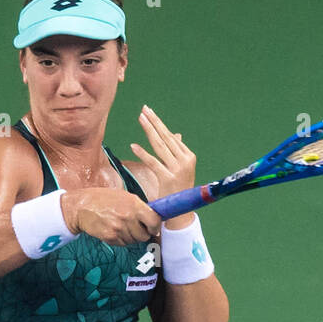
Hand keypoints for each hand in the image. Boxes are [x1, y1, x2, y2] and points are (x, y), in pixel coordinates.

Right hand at [61, 188, 161, 245]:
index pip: (154, 221)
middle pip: (144, 235)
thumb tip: (155, 217)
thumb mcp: (124, 196)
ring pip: (134, 241)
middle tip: (133, 227)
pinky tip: (113, 230)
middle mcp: (127, 216)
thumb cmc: (103, 200)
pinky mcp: (111, 237)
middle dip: (141, 233)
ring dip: (130, 237)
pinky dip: (120, 239)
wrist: (82, 207)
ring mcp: (119, 228)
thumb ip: (139, 207)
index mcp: (133, 203)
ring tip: (120, 226)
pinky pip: (123, 244)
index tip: (153, 228)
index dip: (155, 227)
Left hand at [130, 105, 196, 226]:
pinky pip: (153, 163)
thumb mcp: (180, 169)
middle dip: (154, 122)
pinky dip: (143, 154)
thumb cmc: (179, 190)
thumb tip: (175, 135)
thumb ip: (177, 152)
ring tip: (140, 119)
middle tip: (144, 109)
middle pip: (166, 137)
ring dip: (149, 131)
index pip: (171, 138)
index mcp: (189, 156)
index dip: (159, 124)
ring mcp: (177, 170)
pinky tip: (133, 145)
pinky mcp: (168, 179)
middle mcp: (185, 161)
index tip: (149, 113)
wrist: (181, 212)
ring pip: (160, 146)